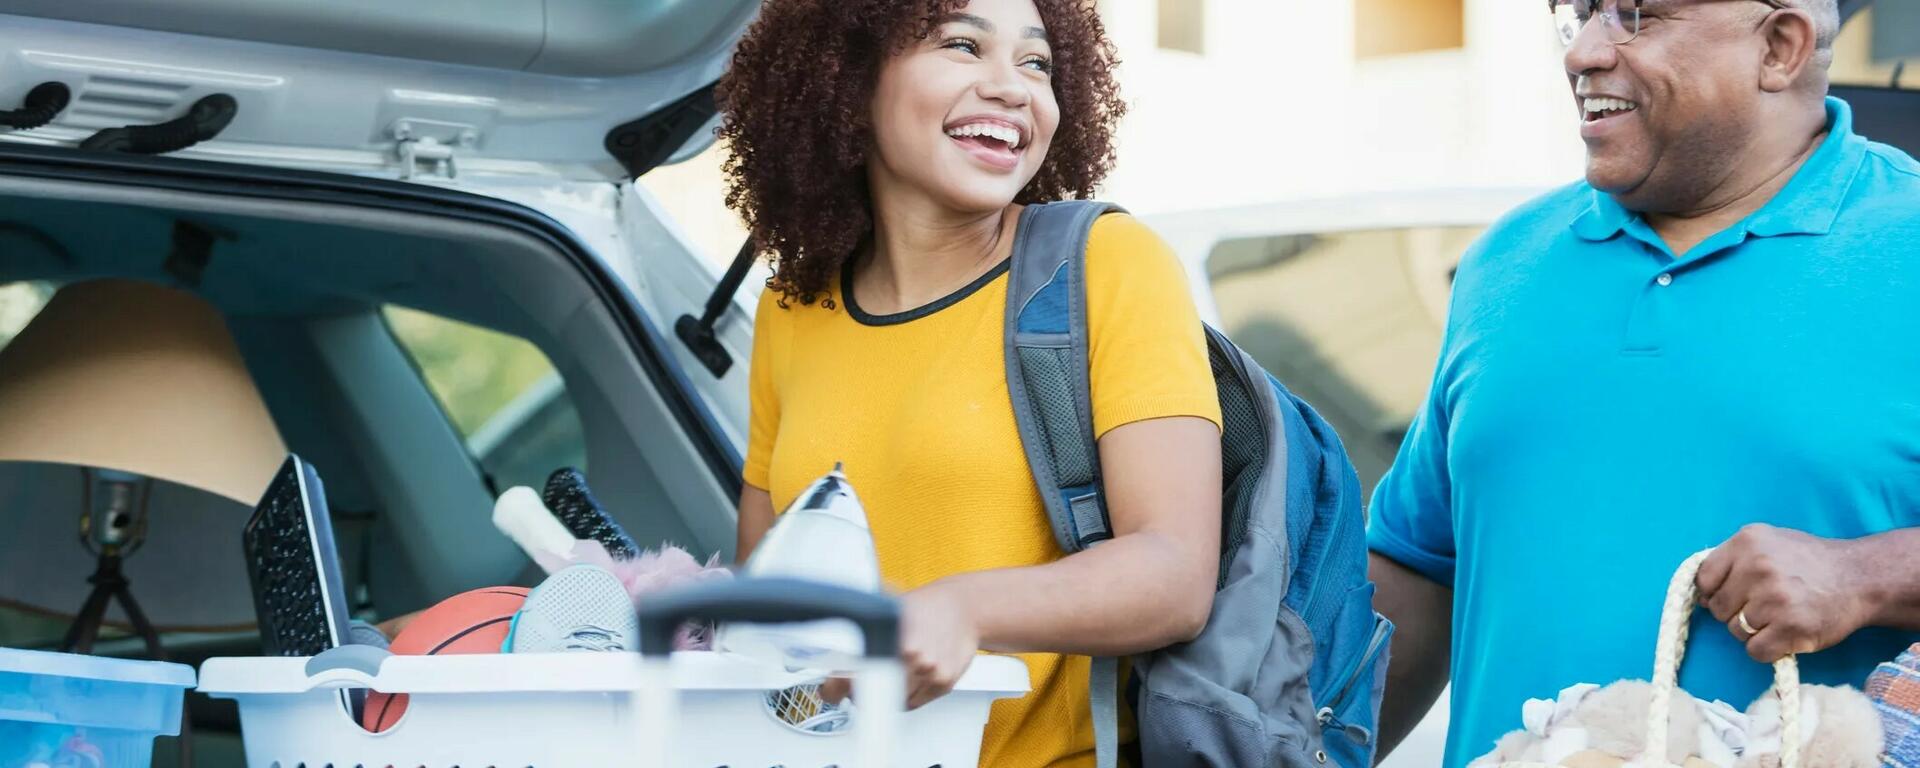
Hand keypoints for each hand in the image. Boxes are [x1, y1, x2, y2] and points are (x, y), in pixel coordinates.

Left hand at [815, 582, 982, 709]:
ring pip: (892, 701)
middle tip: (859, 680)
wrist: (965, 608)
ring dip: (886, 692)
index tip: (829, 692)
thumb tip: (829, 652)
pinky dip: (907, 695)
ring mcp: (927, 670)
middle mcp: (908, 654)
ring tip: (894, 669)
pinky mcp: (943, 682)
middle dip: (860, 690)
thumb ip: (861, 632)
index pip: (850, 672)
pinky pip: (912, 703)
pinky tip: (912, 674)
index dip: (834, 688)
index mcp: (888, 634)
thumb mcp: (888, 609)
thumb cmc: (926, 607)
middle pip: (869, 693)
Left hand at [1695, 525, 1877, 662]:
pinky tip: (1783, 635)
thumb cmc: (1807, 561)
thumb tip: (1701, 594)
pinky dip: (1766, 649)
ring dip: (1752, 632)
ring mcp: (1775, 599)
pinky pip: (1755, 651)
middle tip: (1762, 608)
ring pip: (1735, 631)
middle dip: (1734, 613)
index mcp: (1747, 542)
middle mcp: (1758, 568)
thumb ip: (1732, 560)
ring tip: (1777, 618)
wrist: (1858, 577)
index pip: (1703, 578)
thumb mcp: (1767, 542)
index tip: (1732, 596)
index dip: (1713, 593)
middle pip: (1718, 608)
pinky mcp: (1791, 628)